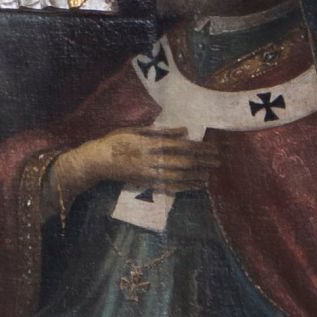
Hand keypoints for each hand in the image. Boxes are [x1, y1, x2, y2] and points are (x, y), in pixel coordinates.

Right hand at [60, 127, 210, 198]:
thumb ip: (161, 131)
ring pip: (179, 176)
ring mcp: (151, 174)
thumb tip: (183, 130)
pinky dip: (185, 186)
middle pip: (184, 161)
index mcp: (151, 143)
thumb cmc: (117, 140)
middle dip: (202, 161)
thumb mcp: (137, 129)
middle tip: (218, 160)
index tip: (212, 147)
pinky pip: (170, 187)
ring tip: (210, 173)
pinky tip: (195, 185)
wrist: (99, 161)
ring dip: (196, 175)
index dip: (198, 147)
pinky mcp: (148, 184)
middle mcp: (154, 160)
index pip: (181, 146)